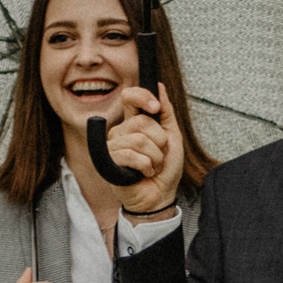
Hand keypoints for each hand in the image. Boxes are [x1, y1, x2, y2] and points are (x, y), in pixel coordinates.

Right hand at [105, 83, 186, 213]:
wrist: (161, 196)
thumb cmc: (165, 169)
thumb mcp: (172, 136)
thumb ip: (166, 111)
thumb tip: (159, 85)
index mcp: (133, 122)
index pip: (130, 97)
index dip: (142, 97)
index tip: (155, 108)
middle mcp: (120, 131)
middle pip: (141, 121)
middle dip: (160, 141)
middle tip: (159, 155)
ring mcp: (113, 147)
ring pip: (139, 140)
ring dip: (155, 157)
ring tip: (152, 167)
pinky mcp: (109, 163)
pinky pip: (131, 156)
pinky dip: (146, 166)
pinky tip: (144, 173)